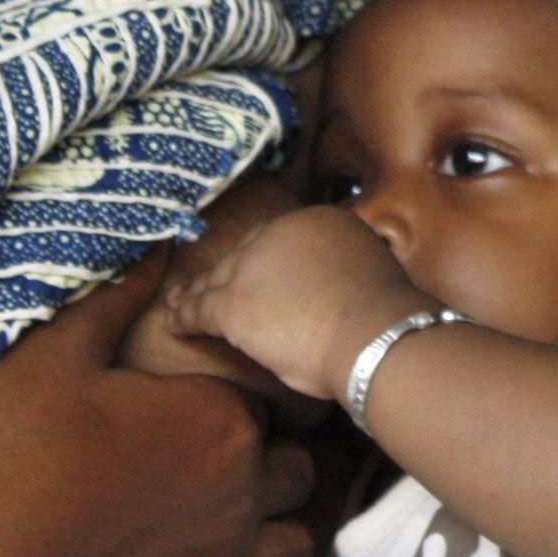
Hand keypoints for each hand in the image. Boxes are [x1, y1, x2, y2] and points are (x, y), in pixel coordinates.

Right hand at [0, 260, 317, 556]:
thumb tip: (162, 239)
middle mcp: (239, 491)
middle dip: (275, 467)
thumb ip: (119, 295)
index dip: (242, 409)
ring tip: (239, 527)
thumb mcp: (58, 352)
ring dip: (277, 537)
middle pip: (300, 476)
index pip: (269, 409)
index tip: (205, 414)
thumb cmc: (10, 446)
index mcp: (220, 420)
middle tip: (225, 466)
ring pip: (294, 551)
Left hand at [165, 205, 430, 402]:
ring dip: (196, 293)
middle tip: (210, 287)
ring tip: (178, 303)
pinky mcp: (232, 303)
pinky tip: (173, 325)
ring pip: (217, 279)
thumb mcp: (372, 268)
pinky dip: (183, 318)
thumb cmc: (384, 318)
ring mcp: (252, 266)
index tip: (259, 273)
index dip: (264, 258)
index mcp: (318, 220)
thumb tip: (342, 279)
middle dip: (228, 273)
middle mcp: (280, 232)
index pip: (279, 238)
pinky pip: (198, 309)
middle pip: (244, 254)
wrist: (376, 336)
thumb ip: (346, 265)